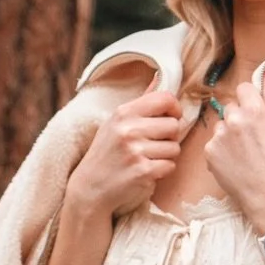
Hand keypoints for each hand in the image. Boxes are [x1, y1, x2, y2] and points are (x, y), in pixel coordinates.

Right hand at [66, 78, 183, 217]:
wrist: (90, 187)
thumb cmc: (106, 153)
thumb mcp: (115, 123)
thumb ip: (140, 103)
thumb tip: (160, 77)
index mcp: (123, 113)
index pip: (165, 99)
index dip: (174, 108)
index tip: (170, 118)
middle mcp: (129, 129)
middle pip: (174, 125)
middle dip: (170, 137)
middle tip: (154, 144)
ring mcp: (136, 151)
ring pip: (175, 148)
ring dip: (166, 156)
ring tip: (147, 158)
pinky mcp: (143, 171)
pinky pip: (170, 166)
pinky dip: (162, 171)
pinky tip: (147, 171)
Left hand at [203, 66, 264, 232]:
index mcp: (254, 109)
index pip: (243, 88)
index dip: (250, 101)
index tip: (255, 114)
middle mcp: (235, 119)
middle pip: (230, 106)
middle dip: (239, 117)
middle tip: (251, 137)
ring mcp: (220, 136)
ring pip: (221, 125)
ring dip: (229, 133)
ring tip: (244, 153)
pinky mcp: (209, 152)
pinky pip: (213, 143)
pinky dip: (221, 151)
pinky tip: (235, 162)